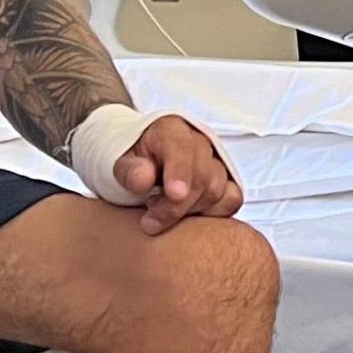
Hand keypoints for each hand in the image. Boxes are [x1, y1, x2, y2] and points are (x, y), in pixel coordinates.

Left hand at [113, 114, 246, 234]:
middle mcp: (199, 141)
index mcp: (171, 130)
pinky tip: (189, 215)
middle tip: (150, 222)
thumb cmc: (134, 163)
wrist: (145, 165)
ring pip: (216, 190)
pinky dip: (213, 213)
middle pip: (201, 176)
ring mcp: (217, 161)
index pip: (182, 148)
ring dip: (189, 211)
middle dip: (176, 206)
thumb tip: (144, 179)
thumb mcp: (120, 163)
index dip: (180, 172)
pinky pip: (231, 199)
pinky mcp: (228, 181)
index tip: (174, 194)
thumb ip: (129, 170)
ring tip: (161, 212)